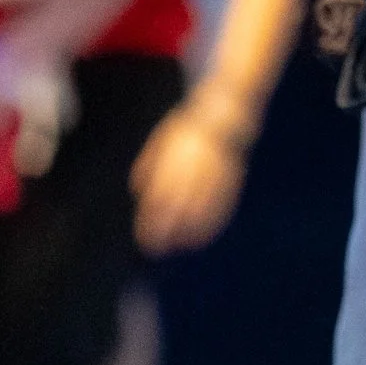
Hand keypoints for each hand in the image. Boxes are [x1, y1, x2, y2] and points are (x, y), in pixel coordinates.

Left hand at [131, 94, 250, 253]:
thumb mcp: (160, 141)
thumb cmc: (186, 130)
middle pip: (175, 210)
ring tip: (177, 246)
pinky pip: (220, 208)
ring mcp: (211, 178)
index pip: (157, 200)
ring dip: (186, 233)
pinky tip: (201, 236)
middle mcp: (192, 173)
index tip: (144, 238)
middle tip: (155, 249)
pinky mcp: (228, 182)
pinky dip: (210, 226)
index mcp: (172, 163)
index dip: (150, 222)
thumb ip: (147, 165)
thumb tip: (137, 190)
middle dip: (164, 233)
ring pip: (199, 212)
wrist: (222, 115)